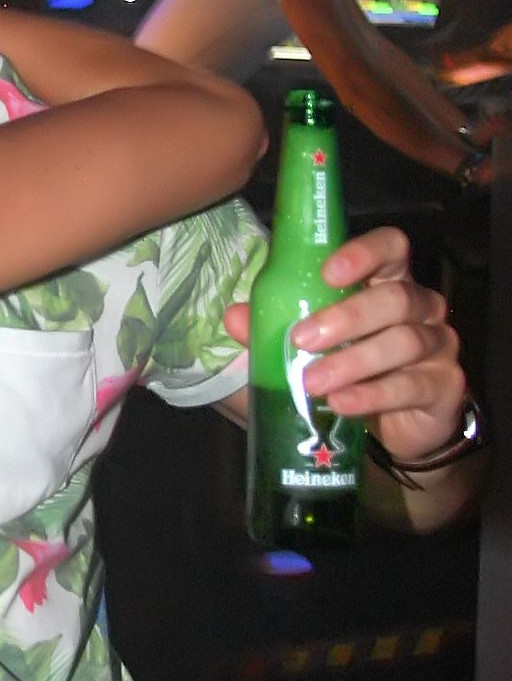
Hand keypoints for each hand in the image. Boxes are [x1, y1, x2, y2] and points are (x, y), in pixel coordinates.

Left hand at [224, 225, 465, 462]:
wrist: (393, 433)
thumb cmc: (348, 373)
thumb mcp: (305, 349)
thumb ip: (272, 329)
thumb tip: (234, 316)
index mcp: (387, 282)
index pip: (391, 247)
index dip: (365, 253)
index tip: (329, 273)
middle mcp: (420, 307)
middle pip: (396, 297)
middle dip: (347, 317)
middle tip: (302, 339)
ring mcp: (438, 346)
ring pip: (404, 342)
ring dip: (353, 361)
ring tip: (313, 382)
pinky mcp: (445, 386)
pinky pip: (411, 385)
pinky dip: (372, 394)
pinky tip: (342, 403)